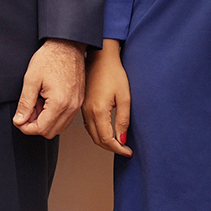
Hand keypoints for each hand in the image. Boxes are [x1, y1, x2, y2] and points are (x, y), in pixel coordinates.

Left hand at [14, 40, 85, 137]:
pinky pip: (66, 118)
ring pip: (59, 127)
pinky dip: (53, 115)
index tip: (18, 120)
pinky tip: (45, 102)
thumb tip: (19, 120)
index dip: (26, 128)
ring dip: (45, 121)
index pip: (41, 128)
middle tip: (25, 111)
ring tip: (36, 103)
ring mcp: (77, 104)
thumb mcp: (31, 79)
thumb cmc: (50, 58)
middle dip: (35, 125)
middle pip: (51, 132)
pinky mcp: (78, 100)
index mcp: (59, 103)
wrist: (67, 45)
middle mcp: (71, 107)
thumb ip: (24, 103)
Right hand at [82, 40, 132, 156]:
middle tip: (124, 150)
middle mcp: (87, 111)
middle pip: (97, 139)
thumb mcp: (124, 97)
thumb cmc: (113, 73)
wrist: (100, 58)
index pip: (106, 139)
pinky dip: (97, 133)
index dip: (118, 149)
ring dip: (104, 141)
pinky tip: (107, 131)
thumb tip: (121, 139)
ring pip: (92, 133)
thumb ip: (123, 120)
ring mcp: (83, 108)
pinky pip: (88, 125)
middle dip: (111, 148)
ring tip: (117, 143)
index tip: (128, 152)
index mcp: (98, 110)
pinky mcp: (82, 105)